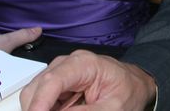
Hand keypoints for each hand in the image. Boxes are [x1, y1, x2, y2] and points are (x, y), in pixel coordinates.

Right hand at [20, 50, 155, 110]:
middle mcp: (67, 64)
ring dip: (40, 109)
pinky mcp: (59, 83)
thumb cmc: (128, 92)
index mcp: (84, 64)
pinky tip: (59, 110)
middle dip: (36, 108)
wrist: (135, 85)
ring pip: (34, 94)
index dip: (39, 103)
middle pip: (36, 88)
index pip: (52, 81)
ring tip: (69, 110)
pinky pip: (41, 99)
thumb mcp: (112, 108)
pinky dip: (45, 108)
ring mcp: (61, 72)